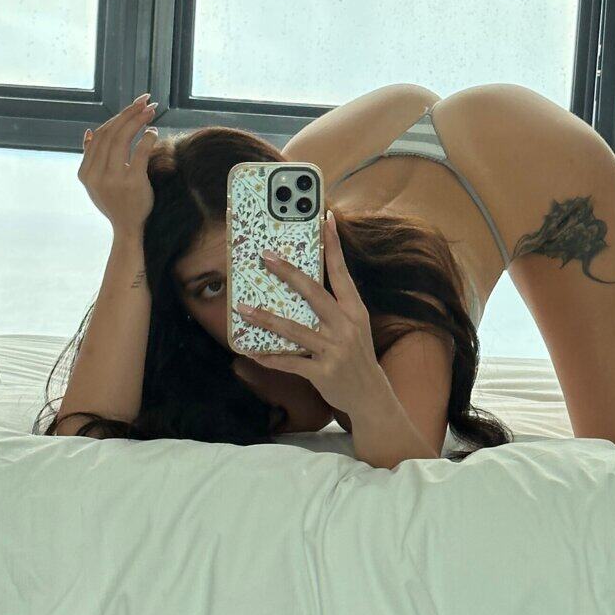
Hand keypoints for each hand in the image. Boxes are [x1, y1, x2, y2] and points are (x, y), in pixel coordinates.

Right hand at [78, 96, 159, 237]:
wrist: (128, 229)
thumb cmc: (115, 203)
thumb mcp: (96, 183)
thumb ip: (92, 159)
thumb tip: (88, 133)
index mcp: (85, 173)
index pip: (100, 136)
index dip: (117, 117)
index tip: (133, 106)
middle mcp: (96, 175)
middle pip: (111, 133)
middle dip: (129, 114)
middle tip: (145, 102)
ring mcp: (113, 179)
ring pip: (123, 139)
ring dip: (138, 121)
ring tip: (151, 111)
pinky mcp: (132, 182)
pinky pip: (139, 152)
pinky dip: (147, 138)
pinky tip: (153, 132)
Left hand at [234, 210, 384, 419]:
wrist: (371, 396)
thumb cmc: (357, 356)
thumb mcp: (355, 326)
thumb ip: (335, 306)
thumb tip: (305, 283)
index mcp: (354, 310)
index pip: (341, 272)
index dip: (333, 245)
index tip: (325, 219)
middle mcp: (345, 326)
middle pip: (314, 293)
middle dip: (288, 273)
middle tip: (265, 257)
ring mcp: (334, 350)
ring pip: (295, 329)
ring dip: (266, 318)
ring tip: (243, 308)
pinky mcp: (323, 372)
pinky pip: (291, 362)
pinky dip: (271, 357)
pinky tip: (253, 351)